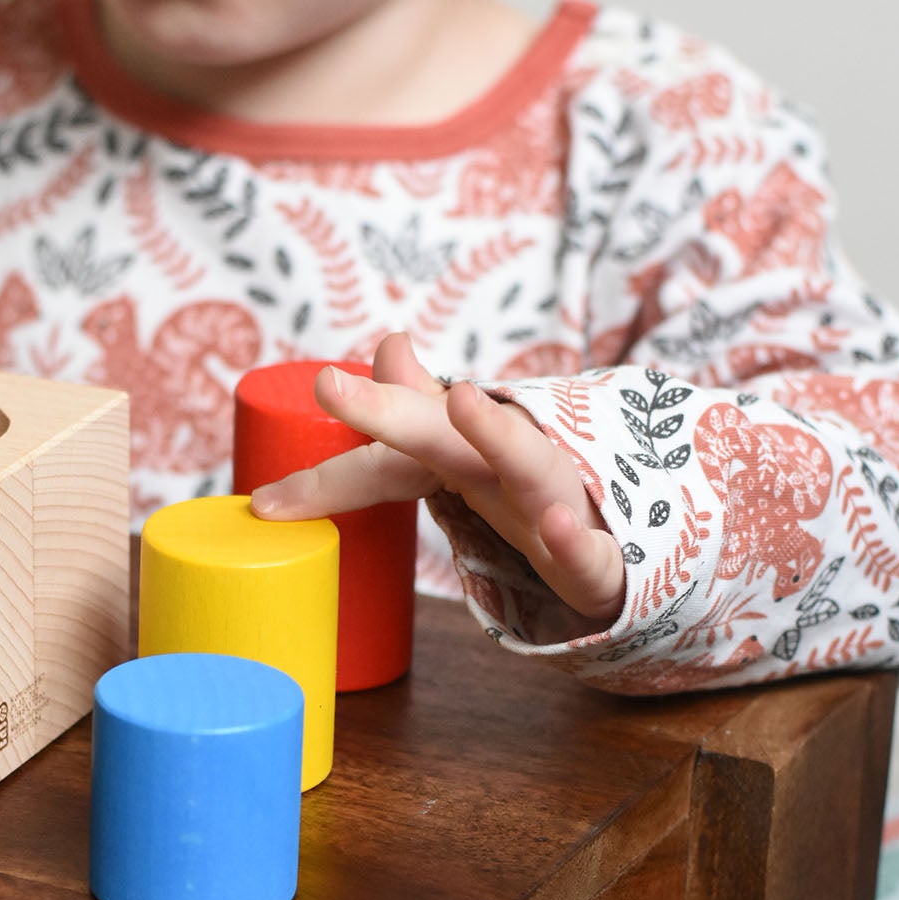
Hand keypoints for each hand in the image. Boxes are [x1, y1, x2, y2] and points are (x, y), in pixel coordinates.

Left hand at [250, 332, 625, 626]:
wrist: (637, 542)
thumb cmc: (533, 498)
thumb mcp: (474, 461)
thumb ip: (422, 412)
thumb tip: (386, 343)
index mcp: (461, 460)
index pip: (385, 459)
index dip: (325, 477)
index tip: (261, 503)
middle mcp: (503, 469)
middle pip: (441, 438)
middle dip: (389, 409)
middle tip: (329, 384)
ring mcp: (556, 502)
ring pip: (526, 467)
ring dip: (495, 435)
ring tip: (460, 400)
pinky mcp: (598, 555)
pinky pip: (587, 551)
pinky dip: (573, 537)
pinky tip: (556, 523)